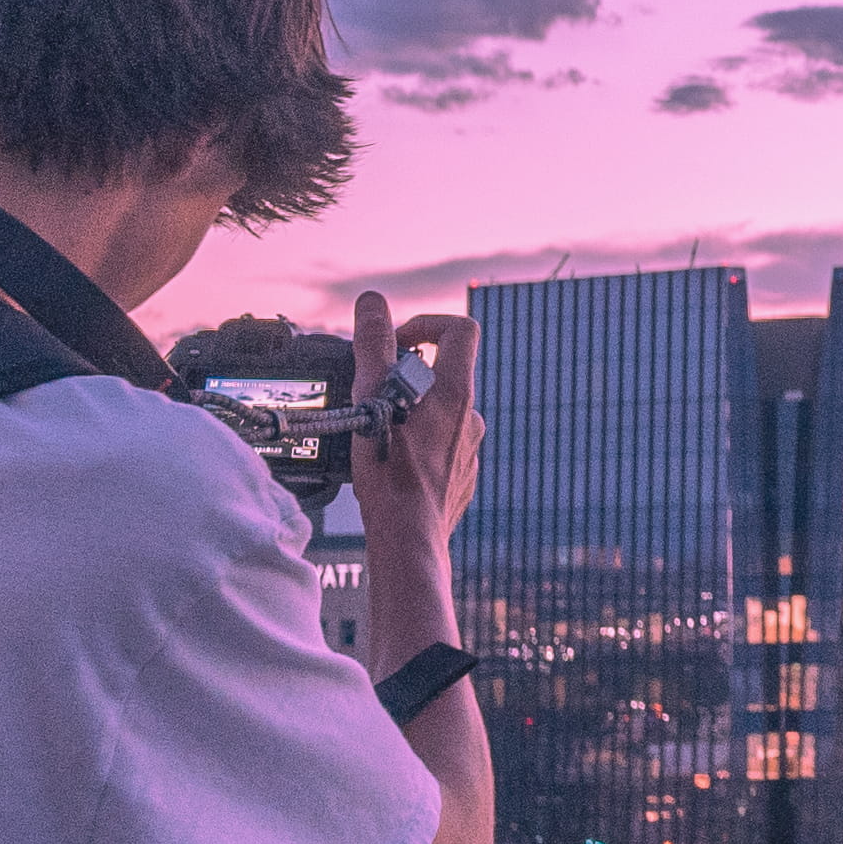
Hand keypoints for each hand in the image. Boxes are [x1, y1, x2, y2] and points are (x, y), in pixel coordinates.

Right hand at [333, 290, 481, 571]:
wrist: (410, 541)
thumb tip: (372, 302)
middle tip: (372, 396)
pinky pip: (439, 451)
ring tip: (376, 435)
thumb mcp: (372, 400)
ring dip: (408, 416)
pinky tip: (390, 467)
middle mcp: (470, 418)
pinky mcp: (460, 479)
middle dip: (405, 377)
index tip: (396, 342)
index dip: (426, 323)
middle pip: (442, 375)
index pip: (460, 331)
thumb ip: (373, 346)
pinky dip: (416, 449)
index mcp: (456, 393)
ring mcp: (468, 451)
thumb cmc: (392, 473)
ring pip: (438, 416)